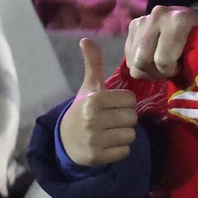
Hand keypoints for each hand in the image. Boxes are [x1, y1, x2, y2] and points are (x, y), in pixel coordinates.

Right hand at [58, 39, 136, 166]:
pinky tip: (105, 145)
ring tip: (108, 131)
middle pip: (132, 118)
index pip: (130, 100)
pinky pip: (125, 152)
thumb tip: (86, 39)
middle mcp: (93, 119)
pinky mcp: (97, 157)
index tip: (110, 105)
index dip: (124, 102)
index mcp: (94, 100)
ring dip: (123, 134)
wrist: (64, 141)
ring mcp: (94, 139)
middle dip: (124, 119)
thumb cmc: (83, 109)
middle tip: (110, 119)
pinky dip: (118, 150)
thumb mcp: (88, 87)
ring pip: (131, 135)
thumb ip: (92, 64)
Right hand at [125, 3, 197, 79]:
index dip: (172, 70)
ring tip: (162, 64)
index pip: (162, 60)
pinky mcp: (133, 25)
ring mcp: (142, 20)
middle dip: (156, 72)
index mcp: (178, 20)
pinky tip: (153, 57)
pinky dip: (139, 63)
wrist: (195, 16)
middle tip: (170, 69)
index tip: (182, 66)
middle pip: (141, 61)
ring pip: (132, 61)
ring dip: (147, 69)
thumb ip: (195, 60)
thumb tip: (184, 80)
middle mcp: (157, 16)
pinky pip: (127, 56)